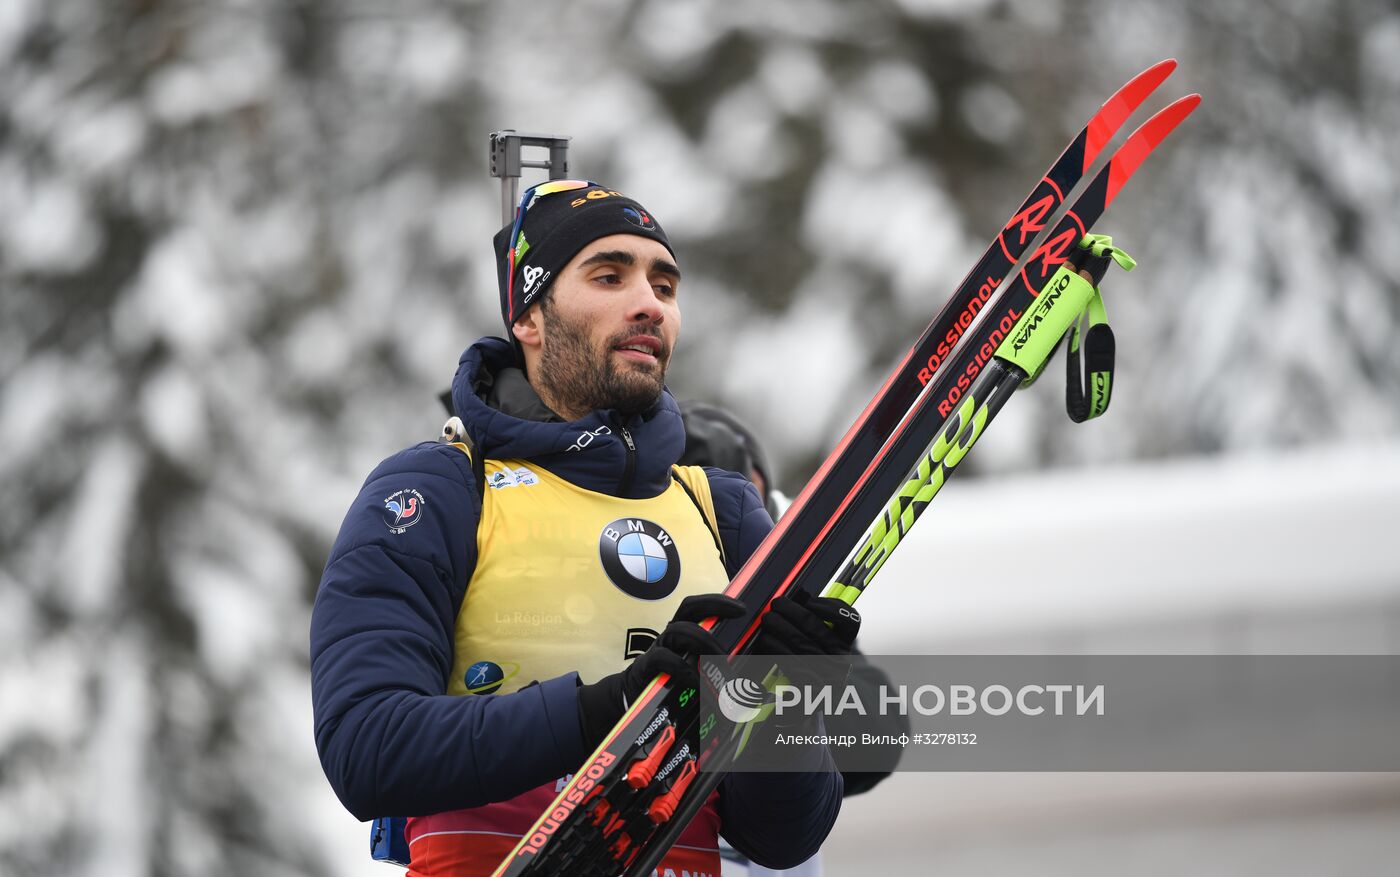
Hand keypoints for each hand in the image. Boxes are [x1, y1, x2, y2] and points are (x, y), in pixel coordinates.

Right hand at [577, 593, 744, 748]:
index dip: (719, 602)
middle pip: (689, 608)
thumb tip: (746, 668)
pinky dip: (685, 669)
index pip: (699, 607)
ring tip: (722, 660)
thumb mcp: (694, 669)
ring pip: (679, 630)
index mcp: (683, 632)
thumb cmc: (671, 681)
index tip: (742, 607)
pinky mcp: (647, 665)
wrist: (634, 698)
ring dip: (705, 642)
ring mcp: (658, 648)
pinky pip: (665, 659)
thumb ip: (713, 663)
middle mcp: (671, 635)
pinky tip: (698, 682)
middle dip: (716, 606)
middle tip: (739, 616)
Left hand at [754, 589, 860, 699]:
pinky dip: (775, 646)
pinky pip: (788, 660)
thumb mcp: (828, 648)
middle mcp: (839, 659)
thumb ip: (820, 626)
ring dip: (779, 626)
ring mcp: (825, 674)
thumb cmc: (820, 668)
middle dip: (791, 610)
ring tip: (768, 618)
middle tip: (777, 603)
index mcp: (846, 645)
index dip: (829, 608)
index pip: (850, 621)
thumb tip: (797, 603)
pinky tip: (766, 639)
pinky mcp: (807, 685)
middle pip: (815, 627)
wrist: (821, 701)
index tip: (809, 602)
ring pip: (800, 642)